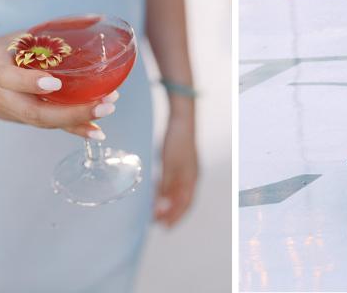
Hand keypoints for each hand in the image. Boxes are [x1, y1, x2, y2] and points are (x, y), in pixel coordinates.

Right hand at [0, 31, 117, 139]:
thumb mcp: (12, 39)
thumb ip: (42, 36)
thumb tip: (87, 22)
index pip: (11, 79)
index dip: (32, 82)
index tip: (56, 81)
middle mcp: (4, 97)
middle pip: (36, 112)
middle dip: (72, 112)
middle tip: (105, 103)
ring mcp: (13, 112)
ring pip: (44, 123)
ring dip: (78, 121)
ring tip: (107, 109)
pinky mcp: (23, 120)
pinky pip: (48, 126)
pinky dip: (73, 129)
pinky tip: (96, 130)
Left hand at [154, 109, 197, 226]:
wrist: (181, 118)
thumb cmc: (177, 141)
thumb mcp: (168, 165)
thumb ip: (165, 185)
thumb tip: (160, 205)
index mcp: (192, 179)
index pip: (185, 204)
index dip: (176, 217)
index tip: (164, 227)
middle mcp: (191, 176)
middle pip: (182, 200)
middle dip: (171, 212)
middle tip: (156, 222)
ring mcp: (187, 168)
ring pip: (178, 191)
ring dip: (168, 202)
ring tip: (155, 210)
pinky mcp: (181, 161)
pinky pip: (174, 181)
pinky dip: (167, 190)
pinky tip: (157, 191)